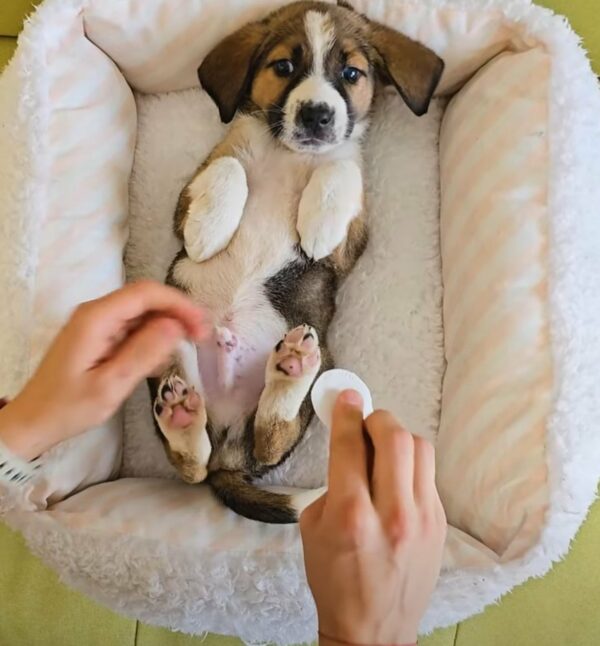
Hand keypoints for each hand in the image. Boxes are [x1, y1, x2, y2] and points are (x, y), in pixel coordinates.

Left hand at [0, 281, 206, 459]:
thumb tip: (176, 326)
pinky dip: (152, 339)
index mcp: (96, 318)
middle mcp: (96, 312)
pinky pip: (133, 327)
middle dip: (177, 314)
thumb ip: (143, 353)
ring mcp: (97, 323)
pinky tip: (157, 361)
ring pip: (142, 312)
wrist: (34, 421)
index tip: (202, 326)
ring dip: (167, 327)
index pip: (146, 293)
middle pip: (146, 299)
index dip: (179, 304)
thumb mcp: (111, 385)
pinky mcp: (100, 335)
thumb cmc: (69, 407)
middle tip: (201, 338)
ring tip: (183, 351)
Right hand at [300, 391, 445, 645]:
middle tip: (365, 423)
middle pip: (395, 437)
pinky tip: (396, 478)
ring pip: (420, 449)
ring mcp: (422, 519)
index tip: (346, 398)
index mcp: (351, 516)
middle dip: (377, 418)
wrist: (373, 629)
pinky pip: (428, 474)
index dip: (347, 414)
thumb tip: (350, 445)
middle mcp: (391, 514)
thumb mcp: (313, 528)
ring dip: (398, 438)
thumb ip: (332, 482)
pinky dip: (410, 465)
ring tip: (382, 450)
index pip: (351, 446)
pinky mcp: (440, 524)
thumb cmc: (334, 578)